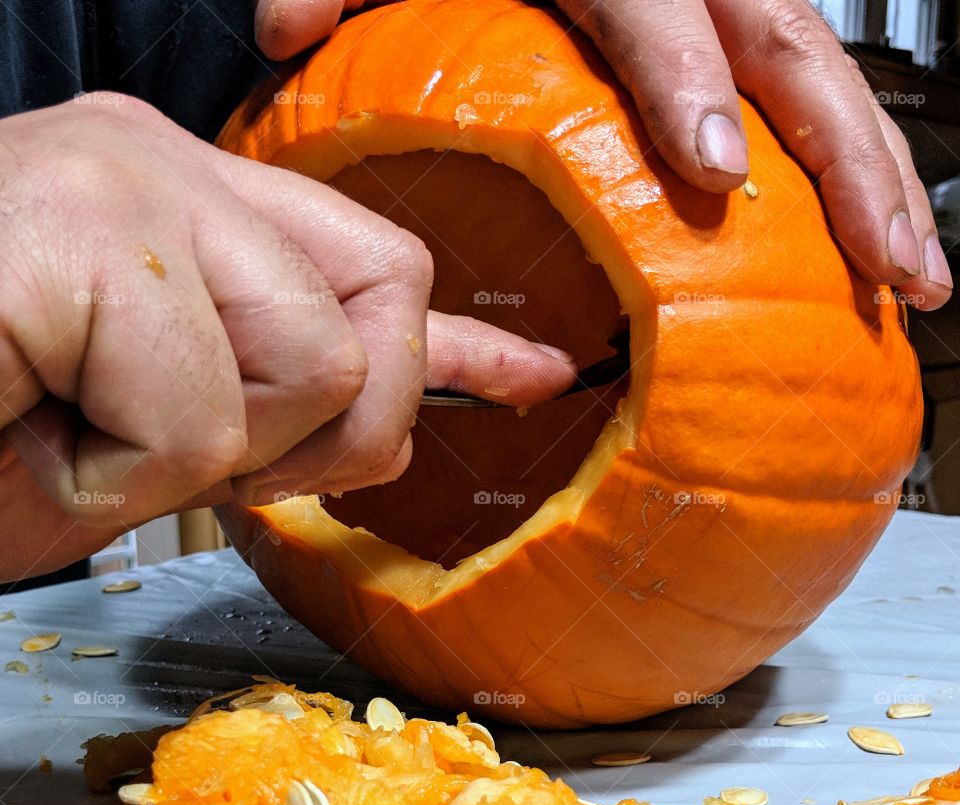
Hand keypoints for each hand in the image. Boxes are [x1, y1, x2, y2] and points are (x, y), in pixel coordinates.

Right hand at [0, 95, 574, 578]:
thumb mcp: (150, 436)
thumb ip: (277, 409)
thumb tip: (408, 418)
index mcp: (184, 207)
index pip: (379, 261)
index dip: (457, 344)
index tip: (535, 378)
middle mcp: (164, 166)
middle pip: (383, 315)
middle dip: (312, 434)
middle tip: (168, 450)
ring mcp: (124, 183)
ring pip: (310, 367)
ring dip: (191, 460)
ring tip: (71, 434)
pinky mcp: (80, 230)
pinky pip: (200, 412)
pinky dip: (116, 477)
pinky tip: (32, 433)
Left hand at [254, 0, 951, 309]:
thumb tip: (284, 24)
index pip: (657, 5)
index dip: (689, 84)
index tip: (716, 170)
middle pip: (788, 48)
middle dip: (847, 164)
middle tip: (889, 262)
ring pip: (830, 79)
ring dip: (882, 184)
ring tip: (915, 280)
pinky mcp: (743, 29)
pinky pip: (812, 100)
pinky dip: (853, 177)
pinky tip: (878, 246)